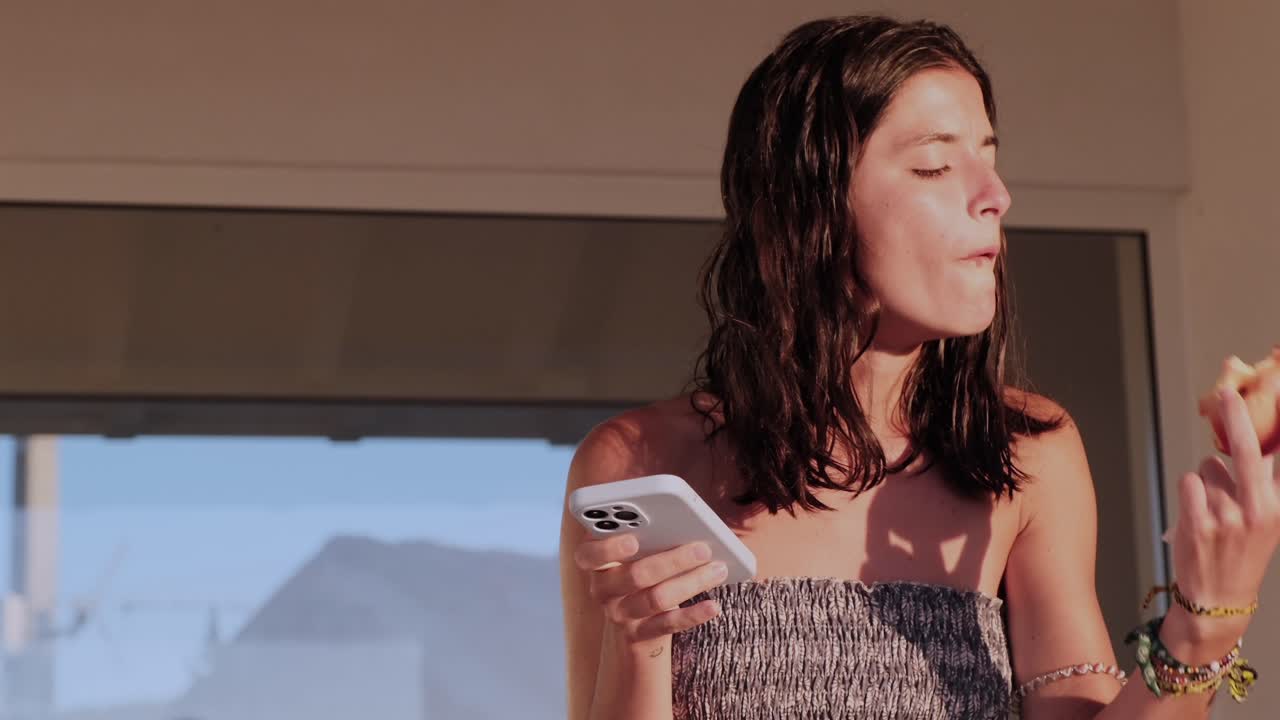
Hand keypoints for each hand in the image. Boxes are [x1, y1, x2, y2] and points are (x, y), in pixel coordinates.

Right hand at [573, 533, 726, 645]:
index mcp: (595, 562)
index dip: (607, 548)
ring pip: (656, 599)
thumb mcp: (635, 553)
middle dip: (673, 560)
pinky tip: (712, 606)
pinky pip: (667, 625)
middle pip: (635, 575)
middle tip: (703, 548)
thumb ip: (645, 535)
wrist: (636, 622)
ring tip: (718, 569)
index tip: (633, 540)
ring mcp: (618, 614)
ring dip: (691, 582)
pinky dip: (692, 615)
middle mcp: (601, 589)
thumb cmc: (640, 570)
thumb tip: (680, 521)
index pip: (587, 555)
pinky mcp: (638, 635)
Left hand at [1168, 385, 1279, 646]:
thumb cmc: (1238, 552)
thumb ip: (1260, 483)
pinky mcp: (1199, 522)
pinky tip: (1196, 514)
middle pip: (1247, 450)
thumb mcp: (1262, 520)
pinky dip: (1190, 491)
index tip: (1276, 391)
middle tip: (1229, 393)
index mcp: (1277, 506)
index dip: (1273, 428)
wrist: (1218, 598)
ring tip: (1212, 511)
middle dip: (1238, 415)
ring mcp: (1228, 516)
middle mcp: (1258, 509)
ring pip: (1208, 468)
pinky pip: (1189, 482)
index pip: (1278, 459)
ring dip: (1205, 481)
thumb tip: (1254, 443)